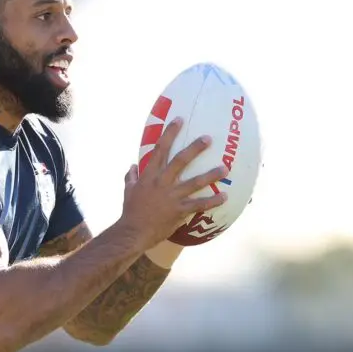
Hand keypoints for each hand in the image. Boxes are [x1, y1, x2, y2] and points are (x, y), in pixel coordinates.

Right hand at [120, 117, 228, 250]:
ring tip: (225, 168)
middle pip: (181, 160)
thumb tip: (131, 166)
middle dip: (195, 148)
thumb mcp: (128, 190)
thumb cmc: (130, 210)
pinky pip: (199, 204)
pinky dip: (213, 201)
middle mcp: (162, 182)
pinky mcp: (179, 210)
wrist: (133, 231)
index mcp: (149, 175)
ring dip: (211, 174)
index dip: (170, 133)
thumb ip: (130, 177)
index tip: (179, 120)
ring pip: (195, 182)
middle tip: (208, 138)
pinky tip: (225, 196)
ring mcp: (172, 196)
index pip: (160, 149)